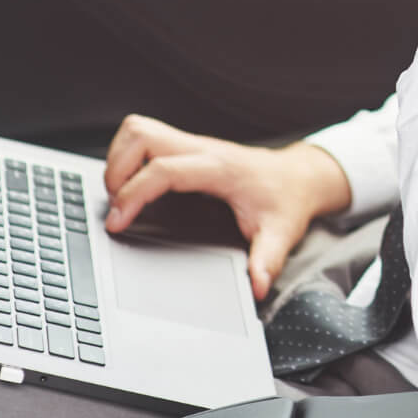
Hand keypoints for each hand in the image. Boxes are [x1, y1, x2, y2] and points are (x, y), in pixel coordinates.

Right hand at [102, 114, 351, 299]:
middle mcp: (203, 149)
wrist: (301, 176)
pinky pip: (145, 138)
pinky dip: (129, 158)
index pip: (164, 169)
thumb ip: (268, 260)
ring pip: (139, 130)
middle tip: (117, 207)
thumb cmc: (287, 200)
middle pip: (141, 134)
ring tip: (121, 196)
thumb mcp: (281, 233)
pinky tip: (134, 186)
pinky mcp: (188, 147)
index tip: (117, 222)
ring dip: (118, 160)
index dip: (133, 194)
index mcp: (220, 168)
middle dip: (116, 170)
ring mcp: (194, 144)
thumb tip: (258, 288)